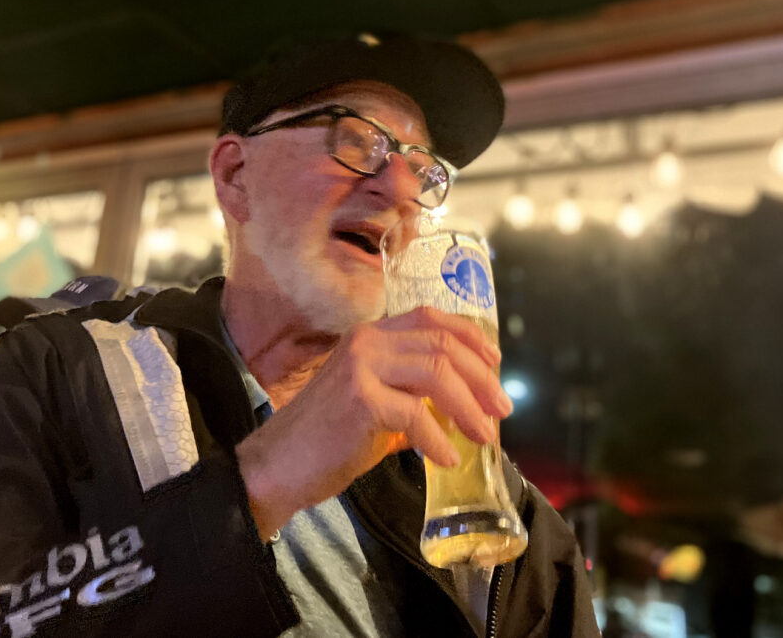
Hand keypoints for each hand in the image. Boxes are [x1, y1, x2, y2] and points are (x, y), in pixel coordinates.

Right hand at [236, 306, 511, 539]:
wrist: (279, 464)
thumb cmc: (326, 439)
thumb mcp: (373, 403)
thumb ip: (411, 397)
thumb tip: (461, 410)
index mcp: (370, 335)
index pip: (432, 319)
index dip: (472, 339)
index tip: (496, 366)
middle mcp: (367, 340)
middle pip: (443, 344)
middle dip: (483, 379)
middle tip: (503, 410)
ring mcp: (362, 367)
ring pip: (438, 373)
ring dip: (470, 408)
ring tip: (485, 435)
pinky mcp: (361, 399)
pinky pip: (417, 416)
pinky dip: (439, 441)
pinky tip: (445, 459)